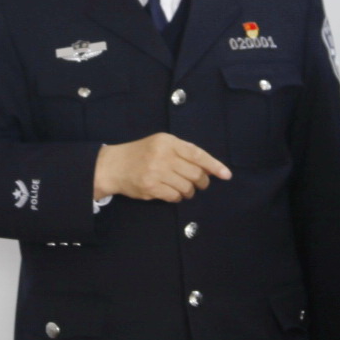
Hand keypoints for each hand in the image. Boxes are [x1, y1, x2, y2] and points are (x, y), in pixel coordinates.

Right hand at [93, 134, 230, 201]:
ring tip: (186, 190)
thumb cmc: (142, 154)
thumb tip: (209, 169)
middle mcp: (163, 155)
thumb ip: (183, 153)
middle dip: (202, 182)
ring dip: (190, 192)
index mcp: (168, 142)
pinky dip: (178, 197)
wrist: (113, 165)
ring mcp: (156, 172)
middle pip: (195, 173)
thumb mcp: (161, 144)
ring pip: (187, 187)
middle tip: (201, 185)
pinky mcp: (150, 187)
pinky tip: (173, 193)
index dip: (214, 165)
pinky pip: (174, 196)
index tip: (226, 175)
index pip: (197, 154)